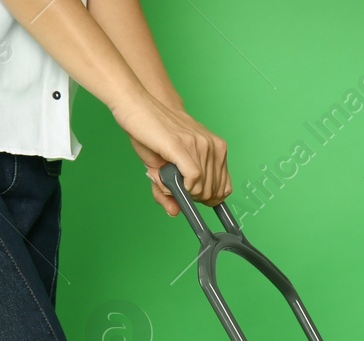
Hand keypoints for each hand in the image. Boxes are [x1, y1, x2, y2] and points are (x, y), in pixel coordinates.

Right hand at [112, 94, 229, 214]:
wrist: (139, 106)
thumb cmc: (152, 135)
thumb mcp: (163, 168)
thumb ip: (170, 192)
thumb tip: (174, 212)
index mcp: (216, 149)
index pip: (225, 188)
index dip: (209, 200)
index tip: (195, 200)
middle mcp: (212, 146)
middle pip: (212, 192)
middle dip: (192, 197)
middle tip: (175, 185)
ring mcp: (200, 145)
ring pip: (202, 188)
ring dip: (182, 191)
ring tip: (166, 175)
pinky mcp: (183, 146)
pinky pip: (193, 180)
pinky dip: (181, 186)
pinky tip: (169, 177)